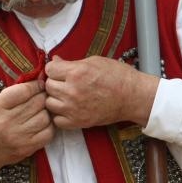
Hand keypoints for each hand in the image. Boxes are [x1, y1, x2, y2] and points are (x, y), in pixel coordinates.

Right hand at [0, 80, 53, 182]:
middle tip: (43, 96)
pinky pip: (48, 133)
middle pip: (37, 102)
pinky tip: (42, 124)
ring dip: (46, 112)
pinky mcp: (27, 148)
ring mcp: (18, 136)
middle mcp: (7, 121)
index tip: (40, 84)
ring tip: (41, 110)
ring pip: (45, 117)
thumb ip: (11, 93)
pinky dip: (49, 126)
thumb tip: (34, 82)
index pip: (24, 91)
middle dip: (43, 96)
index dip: (36, 85)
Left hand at [44, 55, 158, 128]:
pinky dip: (60, 115)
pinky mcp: (78, 122)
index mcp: (77, 72)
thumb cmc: (117, 76)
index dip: (54, 68)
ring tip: (66, 95)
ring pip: (49, 103)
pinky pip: (57, 120)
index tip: (60, 70)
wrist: (133, 97)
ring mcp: (74, 109)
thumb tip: (54, 60)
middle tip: (65, 83)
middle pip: (48, 86)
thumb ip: (71, 63)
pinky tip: (69, 108)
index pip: (49, 69)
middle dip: (55, 82)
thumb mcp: (94, 62)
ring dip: (55, 99)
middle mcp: (72, 91)